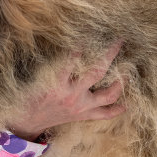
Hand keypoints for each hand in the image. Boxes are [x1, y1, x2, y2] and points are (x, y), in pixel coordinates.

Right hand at [8, 42, 125, 141]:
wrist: (27, 122)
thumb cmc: (29, 97)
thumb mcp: (36, 79)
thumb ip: (52, 65)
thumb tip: (69, 47)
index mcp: (57, 84)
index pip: (73, 60)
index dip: (82, 46)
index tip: (90, 34)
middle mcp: (72, 95)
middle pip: (98, 73)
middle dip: (110, 55)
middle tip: (119, 42)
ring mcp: (80, 107)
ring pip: (108, 95)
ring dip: (120, 83)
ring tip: (129, 72)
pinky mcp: (83, 116)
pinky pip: (104, 114)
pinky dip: (116, 110)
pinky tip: (126, 104)